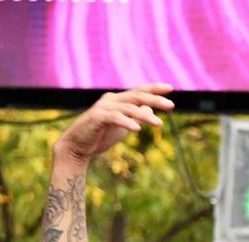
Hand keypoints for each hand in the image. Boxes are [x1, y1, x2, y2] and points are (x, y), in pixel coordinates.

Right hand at [54, 84, 174, 162]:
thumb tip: (150, 109)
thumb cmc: (101, 136)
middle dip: (155, 100)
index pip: (139, 92)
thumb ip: (135, 116)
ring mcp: (103, 108)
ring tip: (159, 124)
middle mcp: (111, 100)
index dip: (154, 89)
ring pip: (128, 108)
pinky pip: (114, 118)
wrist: (77, 147)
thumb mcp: (123, 126)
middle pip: (136, 96)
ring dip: (145, 116)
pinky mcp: (96, 118)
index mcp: (118, 100)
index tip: (170, 88)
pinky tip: (137, 129)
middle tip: (171, 105)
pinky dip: (126, 122)